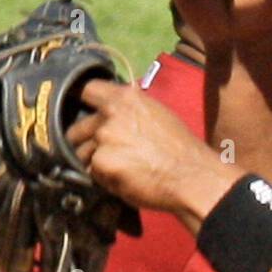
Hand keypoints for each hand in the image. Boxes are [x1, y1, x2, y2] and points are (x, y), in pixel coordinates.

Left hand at [69, 80, 238, 226]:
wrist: (193, 177)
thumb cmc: (181, 150)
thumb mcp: (158, 115)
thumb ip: (131, 110)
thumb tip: (114, 110)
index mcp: (126, 98)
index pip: (87, 90)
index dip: (84, 104)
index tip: (85, 114)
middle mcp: (111, 113)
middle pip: (78, 128)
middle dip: (87, 143)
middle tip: (108, 155)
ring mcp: (104, 138)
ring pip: (82, 153)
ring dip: (95, 163)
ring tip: (122, 170)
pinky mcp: (102, 162)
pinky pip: (92, 173)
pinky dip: (104, 180)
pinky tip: (125, 181)